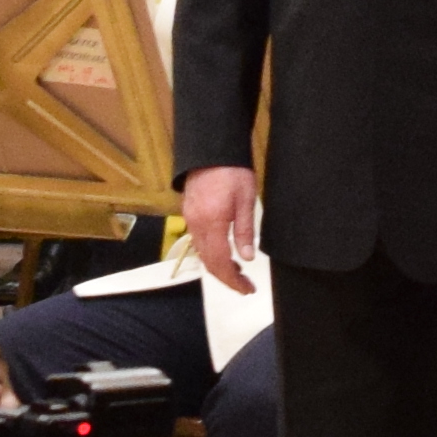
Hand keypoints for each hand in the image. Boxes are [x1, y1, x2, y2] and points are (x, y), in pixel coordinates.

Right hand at [182, 161, 259, 292]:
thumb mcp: (246, 200)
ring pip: (201, 253)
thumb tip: (247, 258)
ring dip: (218, 266)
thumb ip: (245, 231)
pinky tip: (224, 252)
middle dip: (225, 277)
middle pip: (207, 262)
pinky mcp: (189, 212)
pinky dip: (210, 253)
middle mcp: (196, 225)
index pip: (220, 262)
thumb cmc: (233, 171)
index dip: (232, 280)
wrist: (211, 148)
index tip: (246, 289)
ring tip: (238, 272)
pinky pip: (198, 241)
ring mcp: (190, 219)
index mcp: (212, 223)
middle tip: (244, 286)